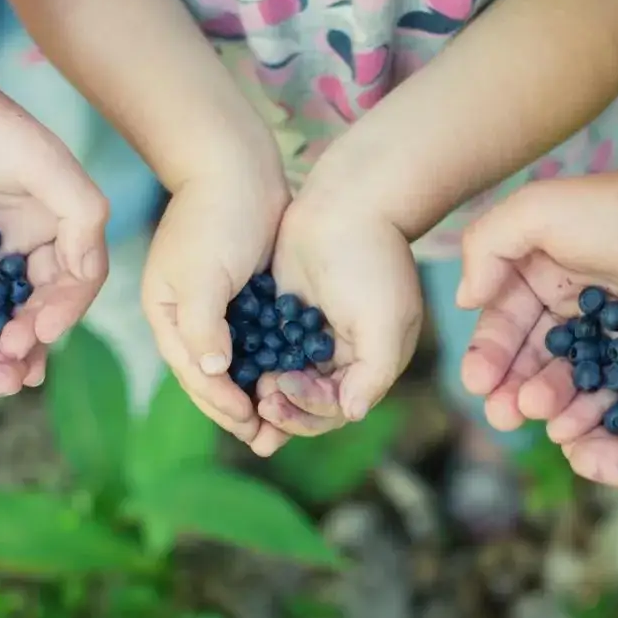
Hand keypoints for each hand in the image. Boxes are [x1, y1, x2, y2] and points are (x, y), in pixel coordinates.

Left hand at [0, 0, 108, 373]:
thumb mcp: (46, 164)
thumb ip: (83, 216)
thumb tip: (91, 274)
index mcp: (58, 220)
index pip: (76, 280)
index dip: (64, 311)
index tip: (38, 335)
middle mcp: (26, 236)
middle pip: (40, 301)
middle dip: (33, 335)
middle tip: (14, 365)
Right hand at [141, 170, 290, 450]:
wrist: (237, 163)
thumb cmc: (215, 215)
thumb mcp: (202, 271)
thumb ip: (202, 324)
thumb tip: (212, 370)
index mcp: (166, 314)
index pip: (192, 373)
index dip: (222, 404)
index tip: (253, 425)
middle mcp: (187, 317)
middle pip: (211, 377)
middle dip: (238, 411)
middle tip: (269, 442)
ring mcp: (215, 307)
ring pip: (235, 365)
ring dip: (256, 394)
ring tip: (281, 424)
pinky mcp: (243, 295)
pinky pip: (255, 342)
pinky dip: (269, 365)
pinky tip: (292, 380)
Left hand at [254, 195, 422, 454]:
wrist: (346, 203)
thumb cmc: (371, 262)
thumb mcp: (385, 321)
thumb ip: (374, 372)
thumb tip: (354, 414)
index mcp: (371, 363)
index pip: (336, 408)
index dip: (308, 409)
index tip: (282, 387)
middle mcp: (343, 356)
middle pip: (308, 403)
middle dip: (284, 409)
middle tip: (260, 400)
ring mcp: (313, 336)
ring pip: (284, 380)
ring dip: (265, 392)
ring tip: (245, 389)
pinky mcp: (286, 315)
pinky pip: (267, 350)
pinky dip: (253, 363)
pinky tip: (233, 364)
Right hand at [455, 168, 617, 433]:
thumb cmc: (616, 208)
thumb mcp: (534, 211)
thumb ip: (486, 248)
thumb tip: (465, 300)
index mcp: (540, 272)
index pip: (503, 322)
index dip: (487, 355)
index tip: (477, 383)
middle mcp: (572, 303)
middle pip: (533, 358)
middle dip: (511, 387)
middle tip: (503, 415)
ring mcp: (613, 330)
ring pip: (571, 377)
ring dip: (548, 399)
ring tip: (536, 415)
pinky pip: (616, 388)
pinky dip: (593, 409)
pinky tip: (575, 426)